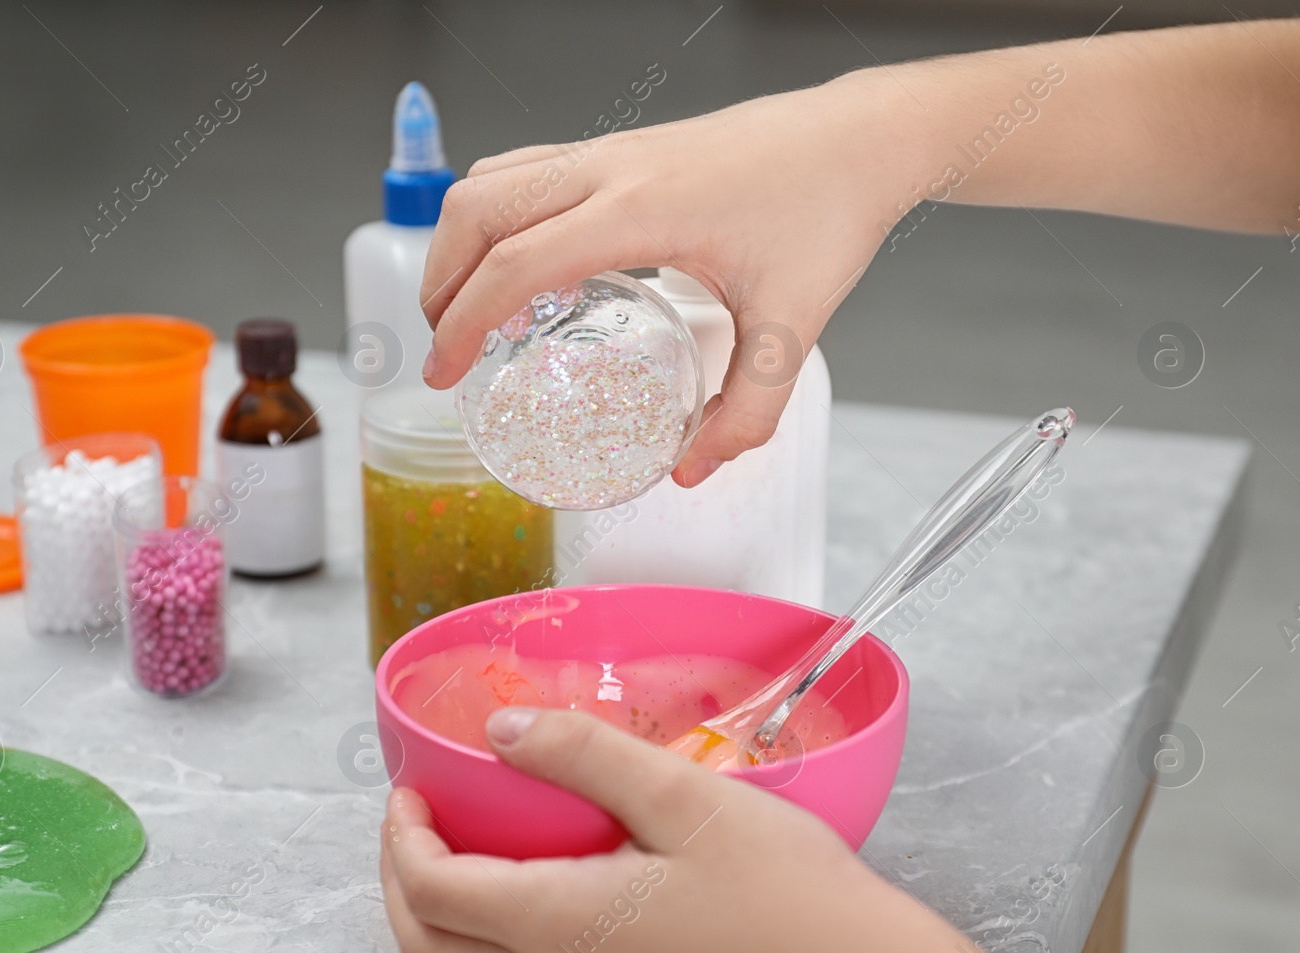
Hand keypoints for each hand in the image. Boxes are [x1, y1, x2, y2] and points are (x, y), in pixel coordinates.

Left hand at [378, 706, 954, 952]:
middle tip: (419, 823)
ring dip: (438, 923)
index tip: (412, 789)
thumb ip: (584, 755)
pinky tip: (527, 908)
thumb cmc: (787, 893)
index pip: (430, 889)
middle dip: (401, 882)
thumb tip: (502, 729)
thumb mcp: (684, 797)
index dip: (402, 837)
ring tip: (462, 858)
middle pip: (425, 950)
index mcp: (556, 924)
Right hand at [417, 73, 906, 486]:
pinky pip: (527, 170)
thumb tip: (694, 468)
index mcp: (639, 210)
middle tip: (448, 348)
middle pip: (476, 212)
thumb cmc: (826, 209)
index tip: (446, 373)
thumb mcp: (791, 328)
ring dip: (459, 243)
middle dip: (440, 283)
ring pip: (491, 180)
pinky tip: (529, 266)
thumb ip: (746, 410)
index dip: (463, 322)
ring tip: (470, 308)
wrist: (859, 137)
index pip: (514, 263)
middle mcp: (609, 170)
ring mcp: (610, 150)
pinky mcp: (622, 148)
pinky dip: (499, 216)